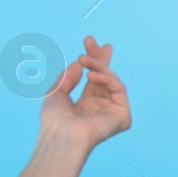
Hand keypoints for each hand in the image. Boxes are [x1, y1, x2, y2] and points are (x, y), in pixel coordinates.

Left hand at [40, 36, 130, 153]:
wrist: (62, 136)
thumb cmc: (54, 120)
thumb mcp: (56, 92)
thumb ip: (69, 76)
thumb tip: (79, 62)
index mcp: (86, 104)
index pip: (94, 78)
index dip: (93, 59)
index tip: (88, 41)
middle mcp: (101, 107)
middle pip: (106, 76)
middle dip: (99, 56)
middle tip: (90, 40)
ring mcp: (112, 111)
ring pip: (112, 79)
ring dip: (98, 65)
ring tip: (83, 59)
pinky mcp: (123, 116)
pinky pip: (120, 89)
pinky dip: (107, 78)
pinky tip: (91, 75)